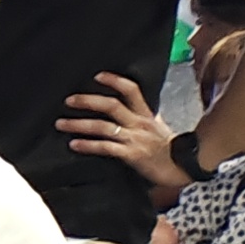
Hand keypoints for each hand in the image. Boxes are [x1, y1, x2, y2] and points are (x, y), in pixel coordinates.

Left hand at [60, 69, 186, 197]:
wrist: (184, 168)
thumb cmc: (169, 148)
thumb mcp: (158, 126)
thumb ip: (142, 115)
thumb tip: (130, 104)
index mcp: (145, 114)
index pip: (132, 90)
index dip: (114, 81)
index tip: (96, 75)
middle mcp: (139, 123)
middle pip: (111, 106)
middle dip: (87, 101)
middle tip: (68, 101)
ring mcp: (135, 139)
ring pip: (103, 127)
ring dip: (78, 124)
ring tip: (60, 124)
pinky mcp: (132, 155)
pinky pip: (106, 148)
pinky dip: (88, 145)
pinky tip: (74, 144)